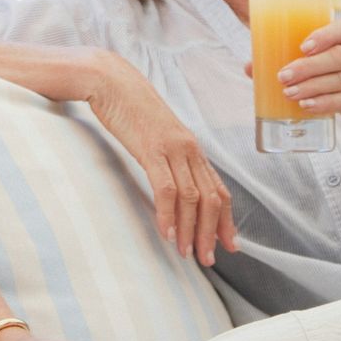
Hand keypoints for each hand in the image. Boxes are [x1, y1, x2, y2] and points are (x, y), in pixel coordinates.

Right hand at [79, 48, 237, 263]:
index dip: (226, 220)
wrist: (111, 81)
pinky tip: (166, 232)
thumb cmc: (129, 108)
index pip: (219, 189)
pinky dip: (168, 214)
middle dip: (211, 233)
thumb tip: (171, 185)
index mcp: (192, 148)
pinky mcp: (152, 148)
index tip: (229, 245)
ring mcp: (173, 148)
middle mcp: (189, 149)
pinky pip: (166, 188)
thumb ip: (168, 157)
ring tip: (186, 253)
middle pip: (211, 198)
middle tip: (207, 259)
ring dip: (191, 230)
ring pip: (192, 198)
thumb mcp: (156, 135)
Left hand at [273, 17, 340, 153]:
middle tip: (282, 76)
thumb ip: (293, 67)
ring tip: (289, 93)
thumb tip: (250, 68)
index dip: (325, 34)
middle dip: (308, 66)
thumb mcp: (325, 74)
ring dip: (312, 86)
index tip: (302, 45)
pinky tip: (307, 106)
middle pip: (339, 56)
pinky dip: (326, 102)